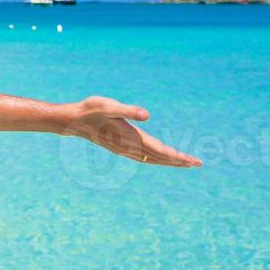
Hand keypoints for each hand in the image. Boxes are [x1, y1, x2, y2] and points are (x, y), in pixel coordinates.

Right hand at [64, 96, 201, 167]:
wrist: (72, 121)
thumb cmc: (90, 110)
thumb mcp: (109, 106)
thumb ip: (128, 110)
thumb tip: (147, 115)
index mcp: (133, 137)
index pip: (162, 151)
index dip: (179, 157)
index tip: (195, 162)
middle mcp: (130, 147)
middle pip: (160, 158)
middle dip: (179, 161)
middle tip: (197, 164)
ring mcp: (124, 149)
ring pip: (152, 159)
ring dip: (167, 162)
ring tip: (182, 163)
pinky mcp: (119, 148)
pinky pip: (143, 158)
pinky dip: (155, 159)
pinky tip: (155, 159)